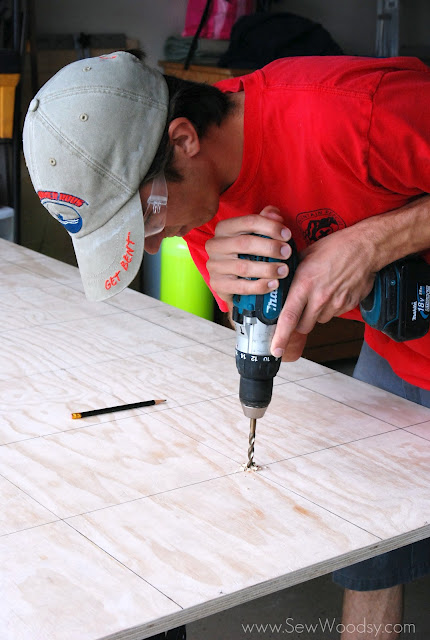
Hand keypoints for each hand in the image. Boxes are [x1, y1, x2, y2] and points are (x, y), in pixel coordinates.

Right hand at [205, 207, 293, 309]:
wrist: (231, 279)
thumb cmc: (245, 252)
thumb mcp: (255, 233)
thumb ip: (266, 220)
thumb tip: (275, 214)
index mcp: (224, 228)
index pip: (249, 221)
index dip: (271, 227)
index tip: (287, 235)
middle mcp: (215, 245)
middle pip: (245, 243)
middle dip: (270, 247)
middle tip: (287, 253)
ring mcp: (214, 266)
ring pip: (243, 267)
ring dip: (268, 269)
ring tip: (284, 270)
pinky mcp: (217, 284)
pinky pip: (241, 287)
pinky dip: (260, 286)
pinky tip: (274, 284)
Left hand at [271, 226, 375, 357]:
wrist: (365, 247)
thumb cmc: (335, 247)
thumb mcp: (306, 256)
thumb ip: (292, 274)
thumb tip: (281, 283)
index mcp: (304, 285)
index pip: (289, 317)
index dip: (280, 337)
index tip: (275, 349)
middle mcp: (319, 298)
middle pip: (303, 327)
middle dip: (299, 323)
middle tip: (300, 308)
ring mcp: (335, 304)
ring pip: (319, 320)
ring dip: (316, 313)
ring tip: (321, 292)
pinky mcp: (348, 306)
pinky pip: (334, 314)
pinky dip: (331, 307)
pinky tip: (333, 290)